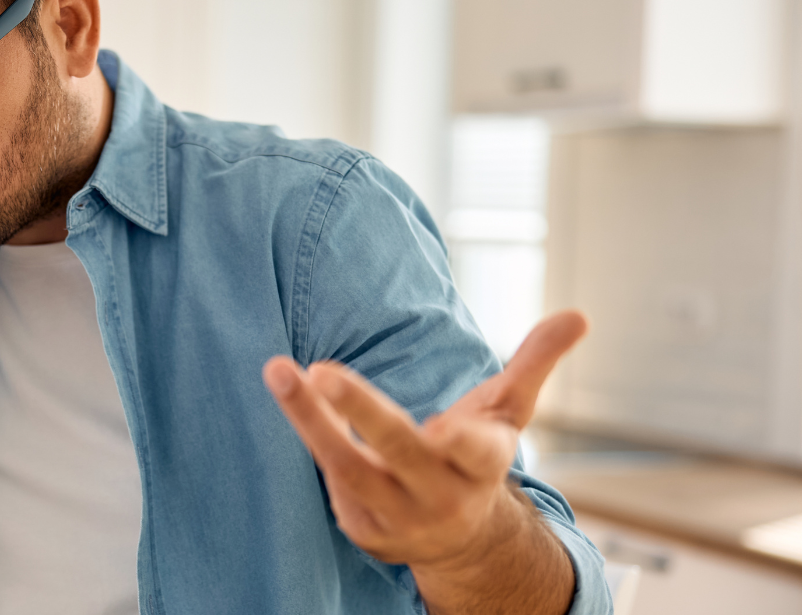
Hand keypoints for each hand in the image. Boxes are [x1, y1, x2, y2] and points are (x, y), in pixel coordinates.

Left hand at [263, 311, 587, 568]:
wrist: (459, 541)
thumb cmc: (476, 458)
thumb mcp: (508, 412)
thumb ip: (535, 362)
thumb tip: (579, 316)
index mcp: (483, 463)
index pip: (480, 454)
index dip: (465, 442)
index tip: (444, 428)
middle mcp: (443, 494)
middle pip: (398, 450)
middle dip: (360, 411)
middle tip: (322, 370)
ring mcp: (400, 516)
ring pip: (348, 467)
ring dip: (309, 420)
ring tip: (278, 371)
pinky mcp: (365, 529)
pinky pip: (333, 479)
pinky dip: (315, 439)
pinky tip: (296, 401)